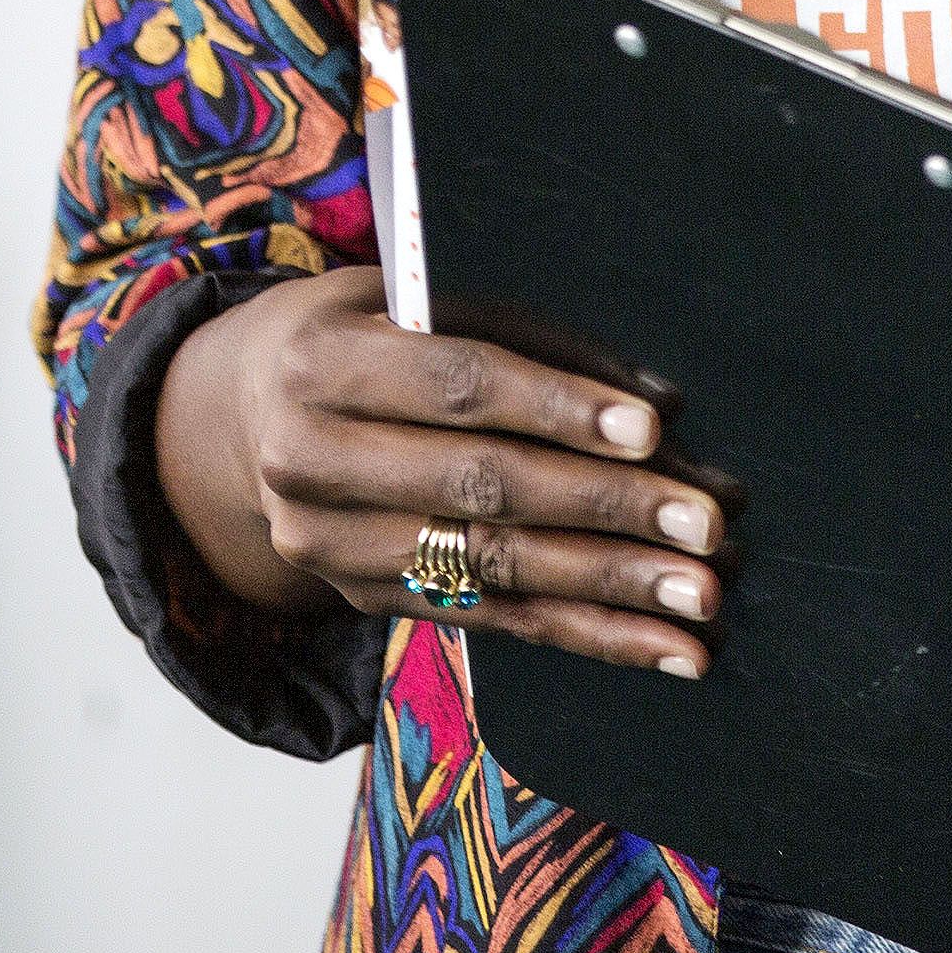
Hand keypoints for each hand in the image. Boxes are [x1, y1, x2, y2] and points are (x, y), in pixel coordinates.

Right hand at [156, 266, 723, 677]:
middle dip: (605, 508)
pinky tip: (664, 648)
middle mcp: (310, 460)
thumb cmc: (365, 337)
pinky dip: (589, 636)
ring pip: (494, 566)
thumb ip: (527, 342)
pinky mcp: (368, 601)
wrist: (246, 418)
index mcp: (321, 361)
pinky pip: (495, 621)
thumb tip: (657, 407)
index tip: (651, 429)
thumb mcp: (413, 304)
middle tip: (705, 523)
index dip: (554, 407)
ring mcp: (333, 546)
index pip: (454, 385)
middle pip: (480, 486)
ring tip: (699, 598)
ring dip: (610, 587)